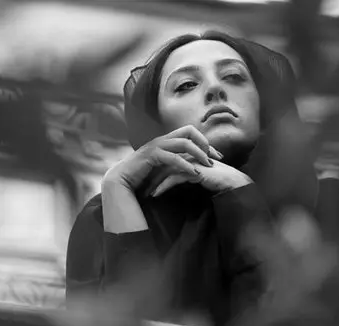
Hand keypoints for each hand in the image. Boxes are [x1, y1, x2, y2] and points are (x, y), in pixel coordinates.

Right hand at [102, 125, 222, 190]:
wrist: (122, 180)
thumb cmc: (141, 176)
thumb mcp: (162, 167)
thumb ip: (175, 163)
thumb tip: (193, 166)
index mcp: (165, 140)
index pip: (190, 132)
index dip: (205, 142)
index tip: (216, 155)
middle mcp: (162, 139)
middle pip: (190, 131)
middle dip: (205, 144)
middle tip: (216, 158)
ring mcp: (157, 145)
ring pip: (184, 143)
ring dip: (199, 154)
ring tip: (208, 166)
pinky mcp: (152, 156)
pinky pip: (174, 157)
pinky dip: (186, 165)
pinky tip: (195, 174)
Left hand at [148, 160, 252, 196]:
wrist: (233, 182)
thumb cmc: (219, 180)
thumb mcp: (200, 175)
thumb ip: (188, 173)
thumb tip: (175, 179)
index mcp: (189, 153)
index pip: (167, 160)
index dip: (156, 171)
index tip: (147, 182)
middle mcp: (188, 154)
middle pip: (163, 164)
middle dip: (151, 176)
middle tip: (141, 187)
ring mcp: (191, 160)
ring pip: (166, 170)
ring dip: (154, 183)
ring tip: (146, 193)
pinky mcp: (193, 169)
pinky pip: (174, 178)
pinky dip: (163, 186)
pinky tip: (156, 194)